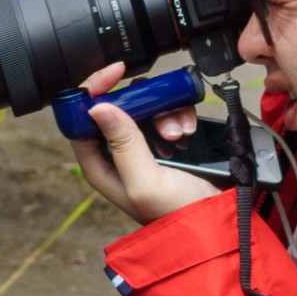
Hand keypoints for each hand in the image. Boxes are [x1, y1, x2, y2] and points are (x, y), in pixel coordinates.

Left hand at [69, 64, 216, 224]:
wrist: (215, 221)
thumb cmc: (176, 213)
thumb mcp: (145, 181)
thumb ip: (123, 145)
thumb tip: (97, 107)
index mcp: (100, 165)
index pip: (80, 119)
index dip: (92, 92)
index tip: (115, 74)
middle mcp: (117, 153)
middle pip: (116, 106)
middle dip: (141, 104)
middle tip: (162, 115)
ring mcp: (142, 146)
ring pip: (145, 106)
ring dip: (165, 111)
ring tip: (179, 133)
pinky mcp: (165, 140)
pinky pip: (167, 111)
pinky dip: (179, 114)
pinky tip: (188, 131)